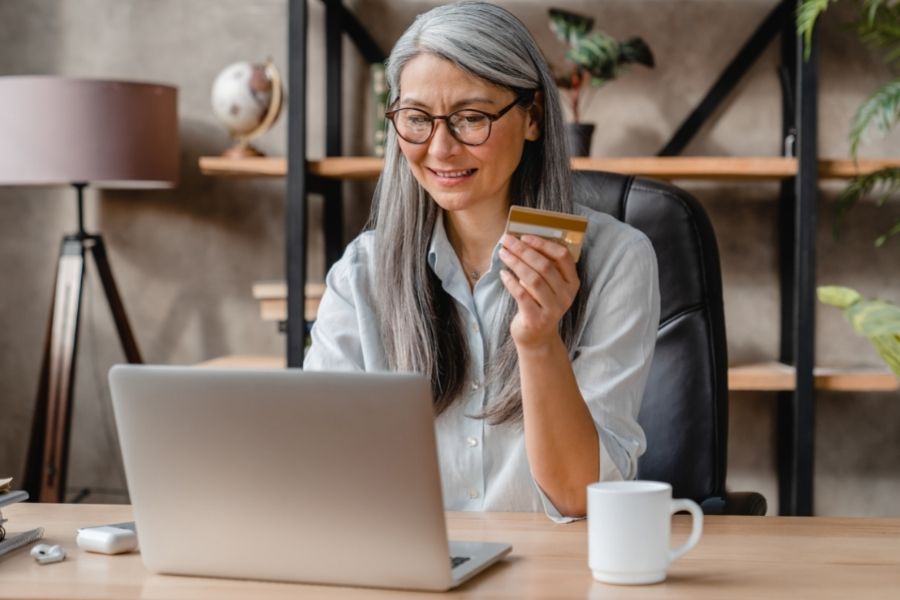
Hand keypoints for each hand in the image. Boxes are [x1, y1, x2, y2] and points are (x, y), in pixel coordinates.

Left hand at [498, 234, 579, 348]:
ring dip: (516, 263)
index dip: (543, 244)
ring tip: (503, 253)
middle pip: (545, 266)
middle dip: (523, 250)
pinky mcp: (537, 319)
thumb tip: (521, 241)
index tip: (525, 237)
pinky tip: (503, 274)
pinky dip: (511, 282)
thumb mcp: (548, 286)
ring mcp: (553, 309)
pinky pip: (522, 295)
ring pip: (533, 279)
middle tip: (507, 241)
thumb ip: (543, 267)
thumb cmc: (540, 304)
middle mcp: (566, 295)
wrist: (537, 337)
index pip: (563, 256)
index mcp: (572, 282)